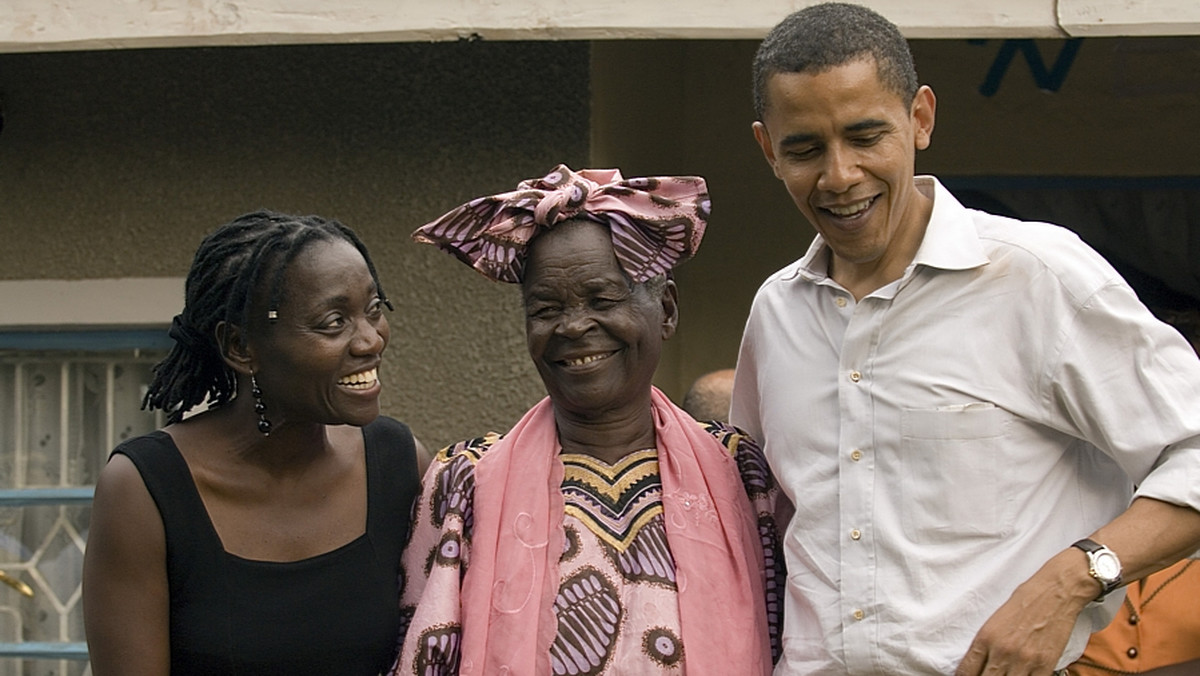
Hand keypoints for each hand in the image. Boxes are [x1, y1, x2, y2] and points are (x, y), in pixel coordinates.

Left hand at [955, 550, 1094, 675]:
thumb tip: (977, 666)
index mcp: (985, 638)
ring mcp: (1024, 660)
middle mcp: (1002, 651)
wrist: (1054, 593)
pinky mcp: (1045, 664)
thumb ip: (985, 645)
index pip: (966, 671)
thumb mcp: (995, 622)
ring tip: (1004, 675)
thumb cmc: (1024, 603)